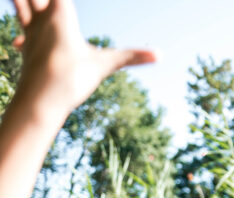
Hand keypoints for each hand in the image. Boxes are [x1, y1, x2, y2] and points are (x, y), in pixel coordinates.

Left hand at [12, 0, 155, 115]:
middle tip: (52, 0)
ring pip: (20, 2)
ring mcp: (30, 30)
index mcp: (61, 14)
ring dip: (22, 0)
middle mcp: (42, 17)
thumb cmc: (70, 79)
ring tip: (25, 0)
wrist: (38, 99)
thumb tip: (161, 55)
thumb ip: (132, 57)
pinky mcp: (26, 44)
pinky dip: (25, 24)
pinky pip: (22, 26)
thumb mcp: (105, 66)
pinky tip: (25, 37)